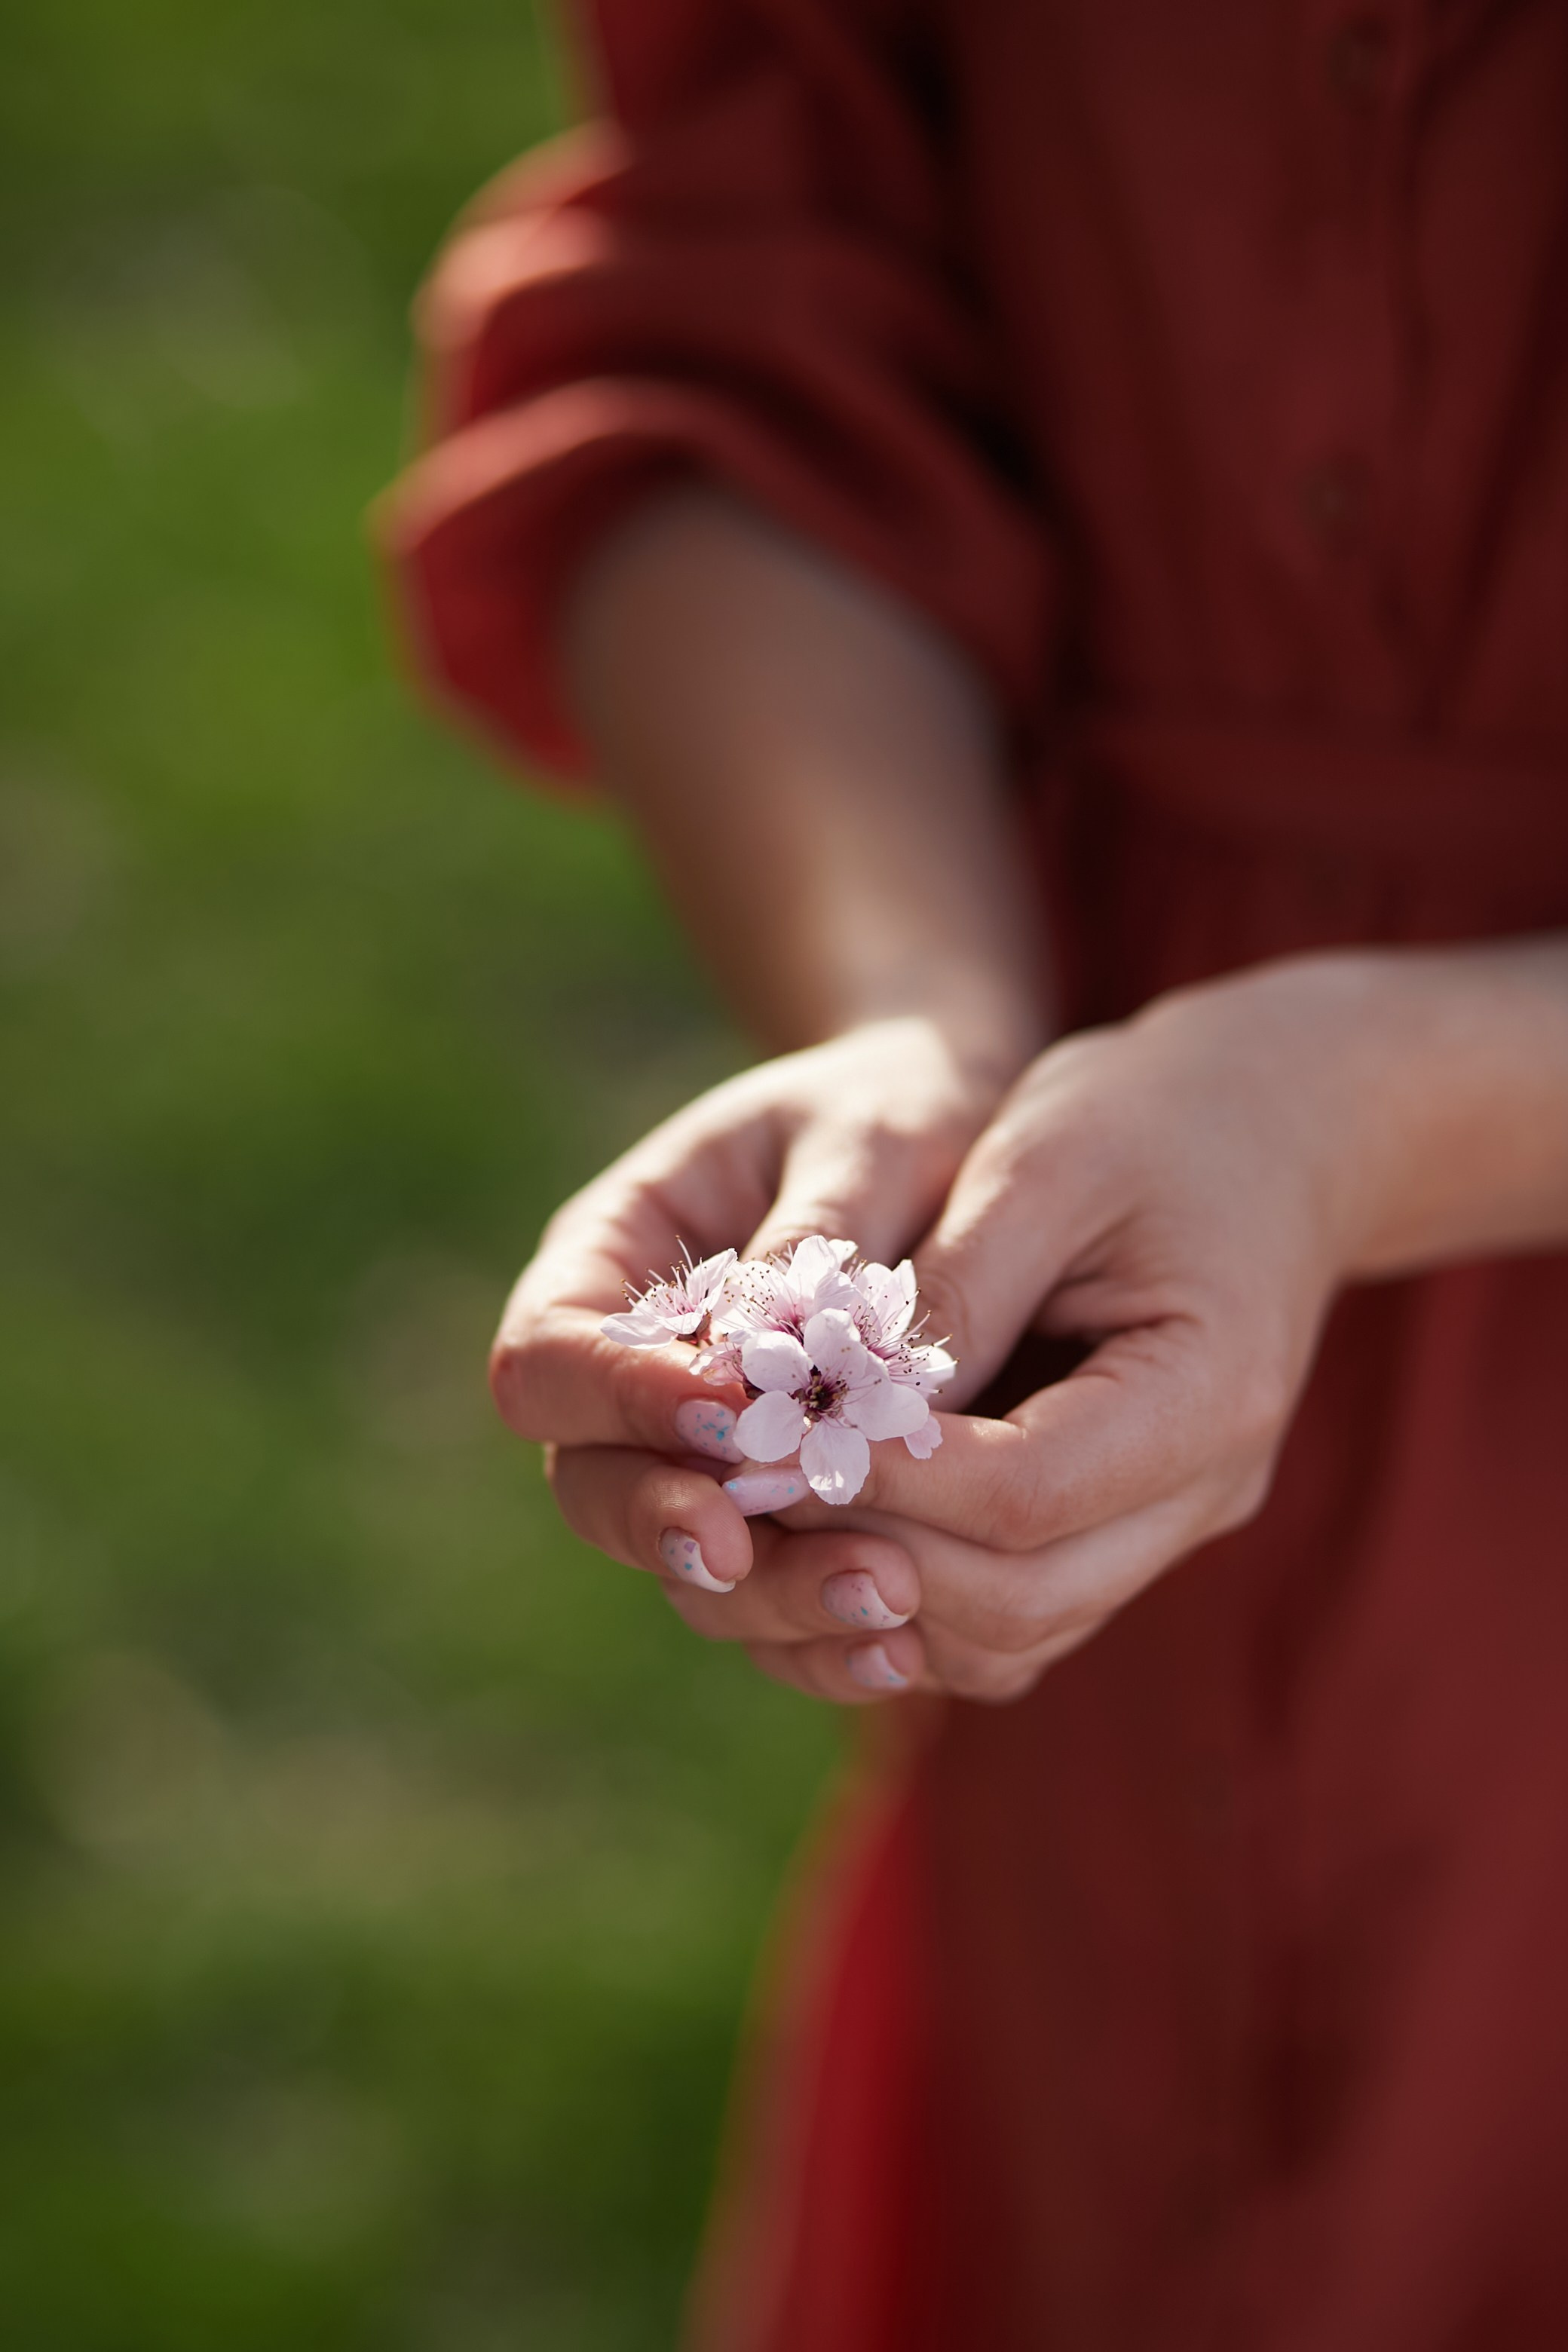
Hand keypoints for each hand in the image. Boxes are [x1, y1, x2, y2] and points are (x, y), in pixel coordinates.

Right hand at [491, 1016, 1027, 1686]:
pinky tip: (907, 1647)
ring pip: (684, 1566)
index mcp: (610, 1259)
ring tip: (889, 1601)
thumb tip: (766, 1365)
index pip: (553, 1353)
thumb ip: (819, 1241)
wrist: (978, 1150)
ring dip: (770, 1597)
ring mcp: (697, 1464)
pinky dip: (828, 1635)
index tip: (729, 1412)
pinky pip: (775, 1607)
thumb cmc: (907, 1114)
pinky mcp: (782, 1525)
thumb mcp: (872, 1137)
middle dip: (669, 1525)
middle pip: (591, 1485)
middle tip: (745, 1548)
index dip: (619, 1396)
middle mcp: (630, 1379)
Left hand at [682, 955, 1423, 1702]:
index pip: (1023, 1495)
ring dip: (872, 1594)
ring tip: (757, 1509)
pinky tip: (818, 1517)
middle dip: (860, 1554)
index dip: (881, 1481)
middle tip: (732, 1486)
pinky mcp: (1121, 1530)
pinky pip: (1007, 1614)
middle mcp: (1204, 1491)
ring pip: (1007, 1636)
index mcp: (1208, 1393)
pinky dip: (908, 1592)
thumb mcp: (1046, 1161)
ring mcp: (1167, 1526)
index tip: (759, 1438)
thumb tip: (844, 1404)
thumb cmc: (1154, 1120)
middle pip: (1018, 1602)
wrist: (1273, 1131)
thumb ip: (955, 1289)